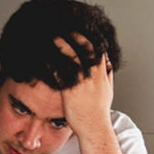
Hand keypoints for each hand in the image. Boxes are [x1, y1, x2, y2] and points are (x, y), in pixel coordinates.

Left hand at [54, 37, 119, 153]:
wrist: (94, 127)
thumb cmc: (99, 112)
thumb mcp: (108, 90)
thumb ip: (107, 75)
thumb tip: (108, 63)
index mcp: (102, 74)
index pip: (97, 49)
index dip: (88, 37)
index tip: (80, 28)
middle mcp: (93, 76)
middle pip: (85, 48)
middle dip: (75, 35)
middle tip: (64, 26)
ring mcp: (82, 82)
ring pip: (72, 57)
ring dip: (62, 44)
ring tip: (52, 35)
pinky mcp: (70, 91)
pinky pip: (60, 72)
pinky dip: (52, 62)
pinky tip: (44, 56)